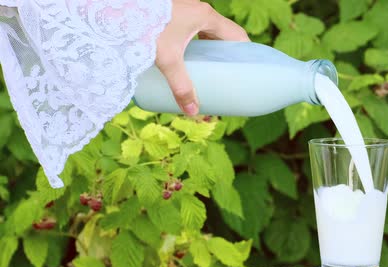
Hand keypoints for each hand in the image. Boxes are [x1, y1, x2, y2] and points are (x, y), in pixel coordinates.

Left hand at [155, 0, 248, 116]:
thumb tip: (193, 112)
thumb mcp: (167, 60)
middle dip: (227, 56)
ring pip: (207, 32)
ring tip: (212, 72)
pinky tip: (191, 58)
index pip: (237, 35)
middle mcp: (198, 11)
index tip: (248, 71)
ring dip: (212, 50)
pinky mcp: (173, 15)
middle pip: (223, 35)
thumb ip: (181, 86)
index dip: (246, 53)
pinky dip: (198, 44)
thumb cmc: (147, 28)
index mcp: (206, 16)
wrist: (118, 11)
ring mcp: (186, 11)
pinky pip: (194, 30)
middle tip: (229, 77)